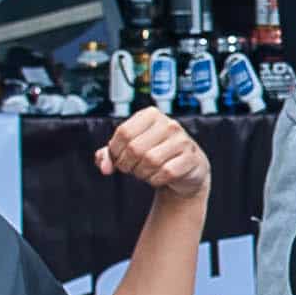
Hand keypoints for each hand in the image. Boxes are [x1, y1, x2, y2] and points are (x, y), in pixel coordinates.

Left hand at [95, 108, 209, 203]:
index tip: (118, 158)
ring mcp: (182, 140)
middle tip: (130, 169)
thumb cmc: (153, 155)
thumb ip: (108, 155)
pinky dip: (156, 180)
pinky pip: (166, 172)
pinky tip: (158, 177)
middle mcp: (169, 124)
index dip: (115, 151)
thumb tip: (104, 167)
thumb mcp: (127, 150)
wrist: (185, 168)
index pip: (123, 132)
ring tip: (145, 172)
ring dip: (141, 173)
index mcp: (151, 115)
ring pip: (150, 161)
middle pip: (135, 148)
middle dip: (127, 165)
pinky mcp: (191, 158)